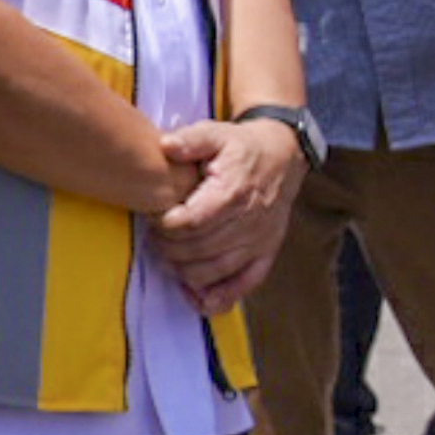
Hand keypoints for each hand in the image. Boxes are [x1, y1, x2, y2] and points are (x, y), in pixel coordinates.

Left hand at [152, 117, 304, 313]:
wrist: (283, 157)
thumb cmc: (240, 146)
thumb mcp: (215, 133)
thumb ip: (190, 140)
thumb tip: (166, 145)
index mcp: (233, 193)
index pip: (193, 221)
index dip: (167, 225)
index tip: (152, 218)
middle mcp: (249, 222)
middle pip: (201, 248)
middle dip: (170, 248)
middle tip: (153, 238)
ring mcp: (259, 241)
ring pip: (218, 269)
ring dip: (187, 272)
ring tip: (167, 262)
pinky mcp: (266, 253)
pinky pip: (246, 283)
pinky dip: (222, 297)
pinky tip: (198, 301)